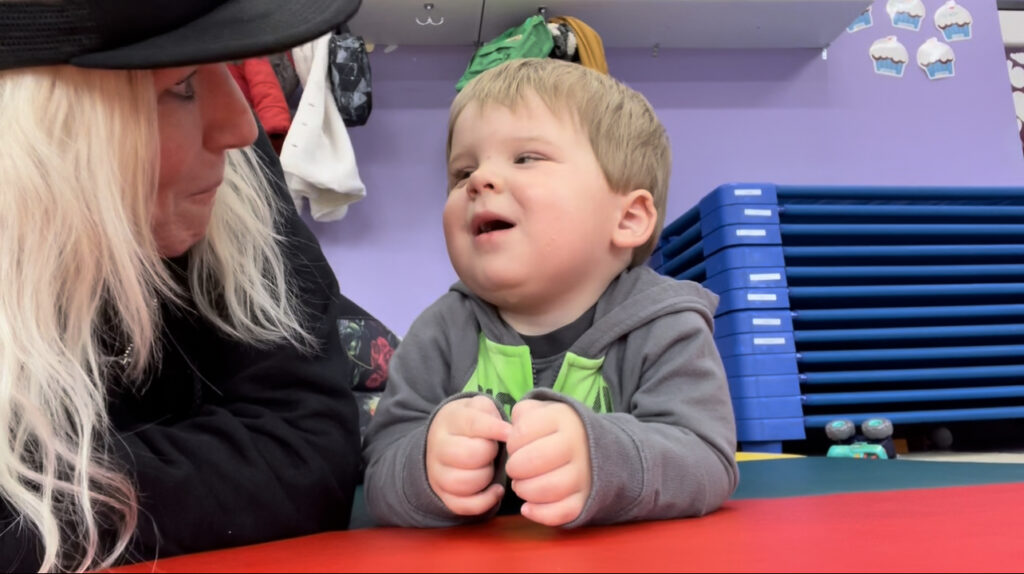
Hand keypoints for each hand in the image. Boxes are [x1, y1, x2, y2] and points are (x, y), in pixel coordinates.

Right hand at [426, 395, 511, 515]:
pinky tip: (496, 490)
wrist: (444, 440)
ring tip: (491, 468)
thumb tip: (509, 430)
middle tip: (494, 450)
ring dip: (486, 477)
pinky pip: (464, 506)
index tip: (510, 432)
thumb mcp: (479, 407)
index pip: (472, 424)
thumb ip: (491, 412)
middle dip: (489, 454)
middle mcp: (438, 448)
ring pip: (465, 483)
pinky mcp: (444, 496)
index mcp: (449, 421)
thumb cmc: (471, 423)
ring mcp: (438, 474)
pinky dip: (485, 501)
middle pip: (469, 455)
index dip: (494, 429)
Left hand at [506, 399, 591, 525]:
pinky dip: (539, 513)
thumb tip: (507, 433)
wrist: (593, 446)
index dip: (512, 443)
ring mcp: (585, 473)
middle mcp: (578, 444)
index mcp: (563, 418)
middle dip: (515, 468)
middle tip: (514, 469)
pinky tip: (527, 507)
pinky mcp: (586, 498)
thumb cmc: (555, 429)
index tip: (515, 446)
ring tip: (520, 486)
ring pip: (548, 488)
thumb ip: (521, 415)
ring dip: (525, 491)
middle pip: (534, 460)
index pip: (524, 431)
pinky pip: (562, 512)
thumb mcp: (540, 411)